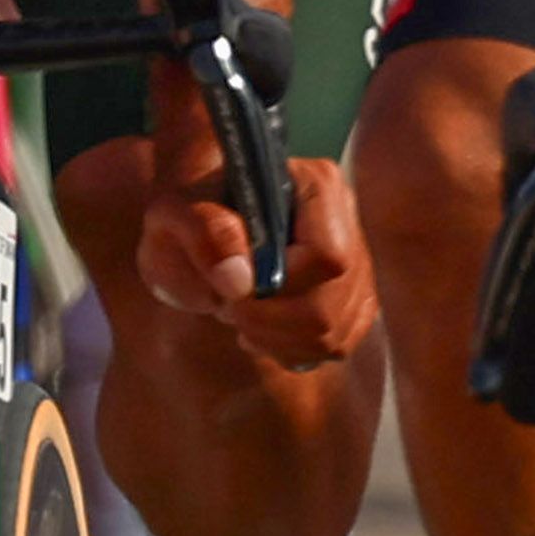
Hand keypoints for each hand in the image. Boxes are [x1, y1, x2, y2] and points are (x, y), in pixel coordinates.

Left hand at [132, 135, 378, 370]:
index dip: (278, 287)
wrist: (202, 226)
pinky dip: (291, 350)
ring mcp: (357, 264)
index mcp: (315, 186)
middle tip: (227, 308)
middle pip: (330, 304)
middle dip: (270, 322)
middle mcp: (347, 222)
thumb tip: (238, 282)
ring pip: (334, 331)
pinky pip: (336, 345)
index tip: (231, 293)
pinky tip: (263, 331)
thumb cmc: (189, 213)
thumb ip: (204, 232)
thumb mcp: (177, 211)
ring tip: (240, 317)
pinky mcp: (353, 301)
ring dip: (276, 340)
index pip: (326, 255)